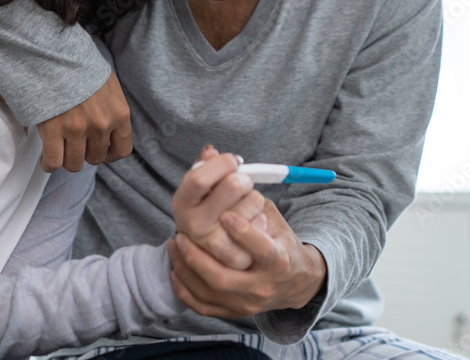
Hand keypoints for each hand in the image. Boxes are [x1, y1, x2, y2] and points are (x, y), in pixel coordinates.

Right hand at [36, 70, 131, 171]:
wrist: (56, 53)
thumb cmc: (81, 67)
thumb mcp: (109, 85)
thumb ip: (113, 109)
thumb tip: (109, 130)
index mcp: (119, 114)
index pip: (122, 150)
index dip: (110, 155)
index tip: (101, 152)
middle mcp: (101, 125)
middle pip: (95, 158)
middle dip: (85, 153)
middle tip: (75, 143)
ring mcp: (77, 129)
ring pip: (74, 164)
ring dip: (67, 159)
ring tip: (60, 150)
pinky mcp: (53, 130)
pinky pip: (53, 162)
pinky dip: (48, 164)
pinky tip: (46, 158)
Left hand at [168, 198, 326, 318]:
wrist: (294, 283)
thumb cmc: (280, 241)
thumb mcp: (272, 216)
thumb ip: (247, 194)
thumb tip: (215, 158)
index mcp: (279, 261)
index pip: (262, 250)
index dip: (244, 233)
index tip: (225, 214)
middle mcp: (262, 286)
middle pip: (226, 278)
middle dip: (200, 257)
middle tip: (182, 233)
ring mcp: (247, 303)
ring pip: (210, 292)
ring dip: (187, 269)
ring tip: (175, 244)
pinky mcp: (233, 312)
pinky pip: (203, 306)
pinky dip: (185, 290)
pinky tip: (174, 271)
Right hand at [172, 146, 267, 269]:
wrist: (216, 252)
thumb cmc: (212, 209)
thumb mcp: (203, 190)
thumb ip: (206, 168)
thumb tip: (210, 151)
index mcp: (182, 203)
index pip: (199, 178)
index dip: (223, 163)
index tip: (234, 161)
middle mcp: (192, 225)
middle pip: (233, 184)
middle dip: (244, 178)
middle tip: (243, 184)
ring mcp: (213, 244)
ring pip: (252, 201)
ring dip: (255, 198)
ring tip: (246, 207)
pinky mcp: (235, 257)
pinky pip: (261, 223)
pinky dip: (262, 219)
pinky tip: (253, 224)